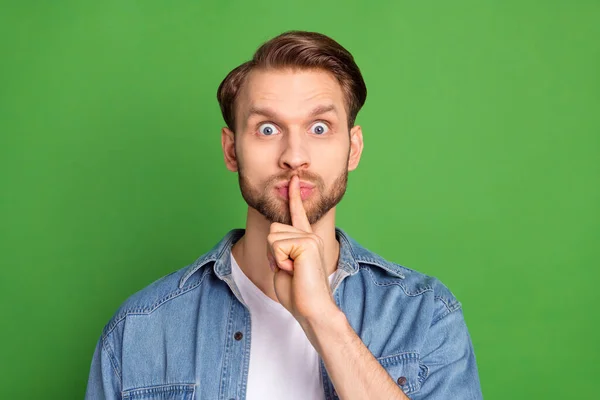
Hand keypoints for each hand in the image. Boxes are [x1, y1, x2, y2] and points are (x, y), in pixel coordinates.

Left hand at [267, 175, 336, 323]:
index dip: (294, 196)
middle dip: (272, 252)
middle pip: (273, 228)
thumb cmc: (298, 294)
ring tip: (292, 271)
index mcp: (306, 240)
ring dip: (275, 258)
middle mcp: (310, 235)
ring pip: (273, 236)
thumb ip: (280, 249)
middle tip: (288, 269)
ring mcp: (310, 237)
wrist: (312, 310)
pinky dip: (279, 261)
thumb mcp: (284, 267)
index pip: (298, 213)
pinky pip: (276, 245)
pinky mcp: (307, 242)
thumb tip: (274, 240)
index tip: (294, 179)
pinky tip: (294, 270)